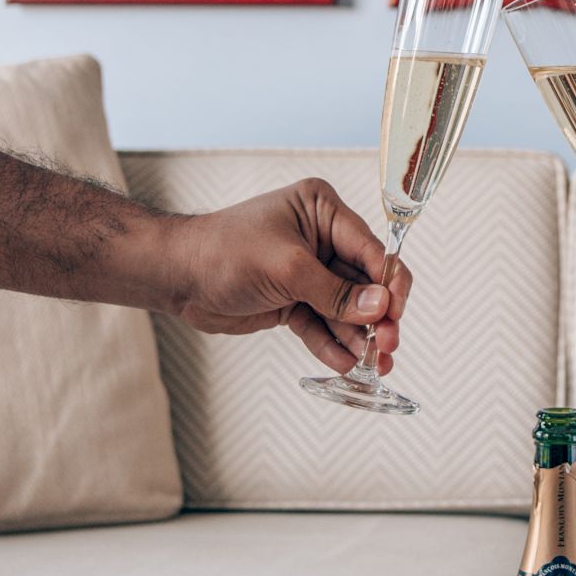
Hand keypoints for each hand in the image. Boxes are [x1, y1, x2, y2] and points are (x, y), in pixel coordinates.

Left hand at [165, 181, 407, 374]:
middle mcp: (321, 239)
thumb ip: (334, 291)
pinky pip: (322, 325)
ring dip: (359, 337)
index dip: (389, 283)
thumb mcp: (286, 268)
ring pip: (346, 309)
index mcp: (322, 211)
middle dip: (378, 317)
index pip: (371, 249)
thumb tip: (379, 307)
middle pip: (365, 283)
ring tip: (373, 365)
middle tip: (387, 345)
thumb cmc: (223, 251)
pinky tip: (345, 364)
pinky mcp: (294, 301)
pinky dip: (333, 344)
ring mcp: (308, 272)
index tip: (396, 314)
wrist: (178, 277)